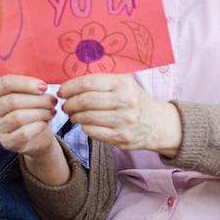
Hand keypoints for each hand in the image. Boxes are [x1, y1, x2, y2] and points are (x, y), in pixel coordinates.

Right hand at [0, 75, 57, 157]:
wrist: (36, 136)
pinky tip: (46, 123)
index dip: (26, 83)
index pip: (5, 83)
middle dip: (37, 100)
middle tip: (53, 100)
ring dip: (40, 113)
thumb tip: (42, 84)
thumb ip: (31, 85)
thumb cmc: (32, 109)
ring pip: (18, 117)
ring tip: (52, 111)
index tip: (44, 87)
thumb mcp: (29, 94)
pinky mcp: (5, 142)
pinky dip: (37, 126)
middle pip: (13, 101)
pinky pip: (23, 133)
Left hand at [59, 74, 181, 156]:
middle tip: (65, 104)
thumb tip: (71, 81)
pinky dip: (84, 127)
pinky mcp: (121, 138)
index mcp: (122, 83)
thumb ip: (102, 81)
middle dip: (69, 103)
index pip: (88, 83)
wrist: (157, 124)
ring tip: (73, 114)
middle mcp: (125, 101)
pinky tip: (84, 124)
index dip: (70, 87)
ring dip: (74, 116)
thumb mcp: (124, 83)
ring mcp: (124, 121)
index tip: (62, 91)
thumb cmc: (134, 100)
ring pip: (87, 118)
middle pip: (85, 101)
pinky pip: (93, 132)